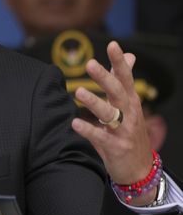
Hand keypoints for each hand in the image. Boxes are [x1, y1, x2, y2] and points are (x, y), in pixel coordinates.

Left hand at [71, 41, 156, 204]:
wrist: (139, 169)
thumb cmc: (129, 131)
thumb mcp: (129, 104)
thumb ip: (123, 80)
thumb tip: (129, 55)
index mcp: (130, 101)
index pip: (126, 77)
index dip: (120, 61)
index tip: (112, 44)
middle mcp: (129, 113)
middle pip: (117, 92)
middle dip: (104, 77)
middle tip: (89, 63)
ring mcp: (123, 131)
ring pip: (109, 114)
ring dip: (94, 102)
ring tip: (78, 91)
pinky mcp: (116, 147)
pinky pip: (100, 138)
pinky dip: (88, 130)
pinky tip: (75, 123)